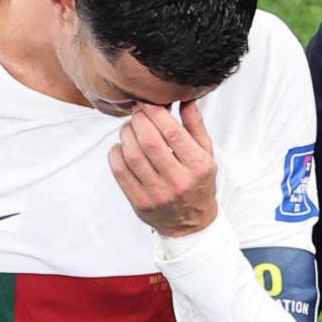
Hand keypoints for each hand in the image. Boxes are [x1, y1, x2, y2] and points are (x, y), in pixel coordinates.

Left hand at [108, 101, 217, 236]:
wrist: (191, 223)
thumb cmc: (198, 183)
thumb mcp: (206, 154)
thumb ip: (195, 125)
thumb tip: (184, 98)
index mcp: (198, 166)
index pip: (172, 133)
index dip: (155, 113)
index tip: (146, 103)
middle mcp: (178, 181)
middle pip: (149, 142)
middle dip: (138, 121)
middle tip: (135, 113)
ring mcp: (157, 193)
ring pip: (132, 156)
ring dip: (125, 135)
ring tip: (128, 128)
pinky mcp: (139, 202)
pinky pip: (120, 172)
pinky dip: (115, 154)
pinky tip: (121, 147)